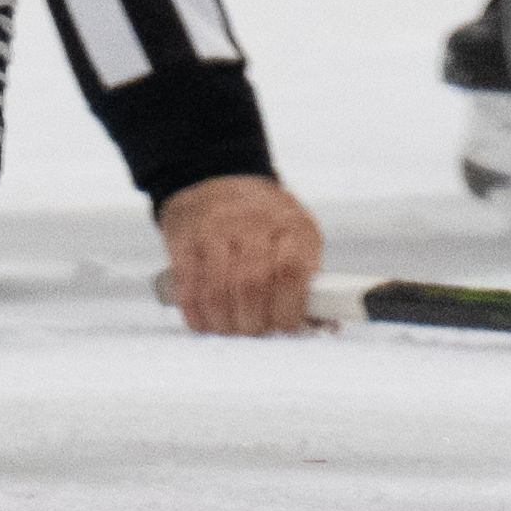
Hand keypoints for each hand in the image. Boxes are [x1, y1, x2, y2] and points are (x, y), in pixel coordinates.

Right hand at [154, 170, 324, 335]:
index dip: (288, 309)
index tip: (285, 325)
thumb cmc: (265, 222)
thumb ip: (309, 279)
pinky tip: (207, 320)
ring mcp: (217, 228)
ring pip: (218, 291)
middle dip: (254, 322)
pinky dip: (198, 315)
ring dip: (225, 323)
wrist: (218, 182)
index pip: (291, 271)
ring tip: (232, 326)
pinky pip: (189, 288)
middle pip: (252, 285)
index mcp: (293, 223)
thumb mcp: (297, 236)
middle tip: (256, 328)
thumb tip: (324, 322)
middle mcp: (256, 221)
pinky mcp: (186, 238)